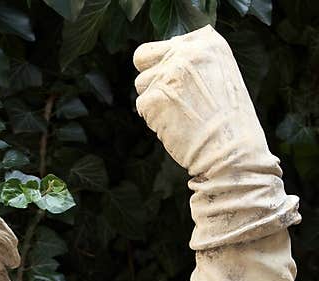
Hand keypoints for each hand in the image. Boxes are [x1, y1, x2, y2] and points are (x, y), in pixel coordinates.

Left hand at [133, 25, 269, 176]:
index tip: (188, 84)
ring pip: (140, 84)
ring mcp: (168, 74)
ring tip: (182, 112)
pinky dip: (154, 118)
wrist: (230, 148)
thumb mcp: (220, 72)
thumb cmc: (227, 117)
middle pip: (142, 58)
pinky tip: (177, 124)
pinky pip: (141, 106)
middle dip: (150, 77)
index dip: (167, 65)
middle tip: (174, 97)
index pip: (163, 44)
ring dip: (154, 100)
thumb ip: (191, 59)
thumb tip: (159, 57)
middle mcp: (186, 51)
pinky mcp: (153, 98)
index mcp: (207, 40)